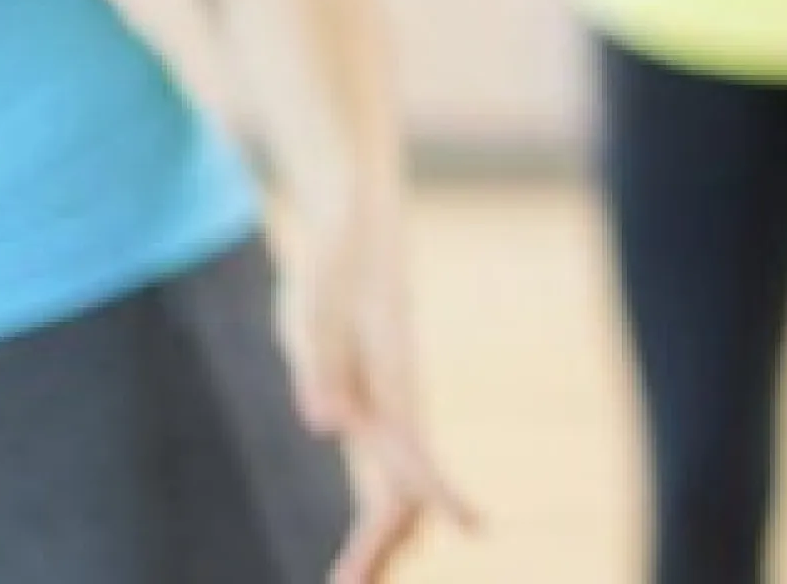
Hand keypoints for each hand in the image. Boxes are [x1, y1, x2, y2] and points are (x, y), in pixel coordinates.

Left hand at [271, 215, 474, 582]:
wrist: (354, 237)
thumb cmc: (331, 276)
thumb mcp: (313, 319)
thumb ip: (320, 372)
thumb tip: (326, 427)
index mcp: (389, 392)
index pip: (415, 461)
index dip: (439, 499)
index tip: (473, 530)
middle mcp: (396, 407)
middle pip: (400, 491)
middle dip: (381, 547)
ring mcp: (386, 408)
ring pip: (394, 486)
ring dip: (383, 538)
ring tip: (359, 580)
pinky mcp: (369, 404)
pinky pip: (381, 471)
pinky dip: (380, 510)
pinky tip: (379, 531)